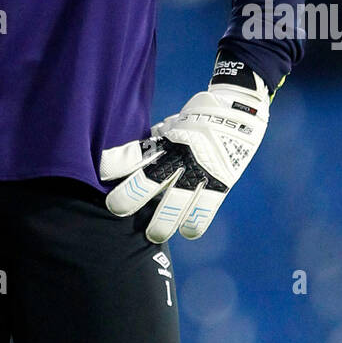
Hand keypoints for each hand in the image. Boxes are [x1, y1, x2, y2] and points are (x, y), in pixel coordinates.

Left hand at [99, 62, 269, 241]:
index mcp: (167, 137)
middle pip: (150, 181)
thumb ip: (158, 142)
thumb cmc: (200, 115)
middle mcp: (182, 154)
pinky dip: (195, 223)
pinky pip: (206, 208)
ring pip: (177, 202)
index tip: (101, 172)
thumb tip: (135, 160)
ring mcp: (202, 169)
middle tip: (114, 208)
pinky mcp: (222, 181)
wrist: (240, 107)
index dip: (115, 164)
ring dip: (162, 222)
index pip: (135, 153)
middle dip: (129, 197)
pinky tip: (187, 231)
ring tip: (152, 235)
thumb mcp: (174, 123)